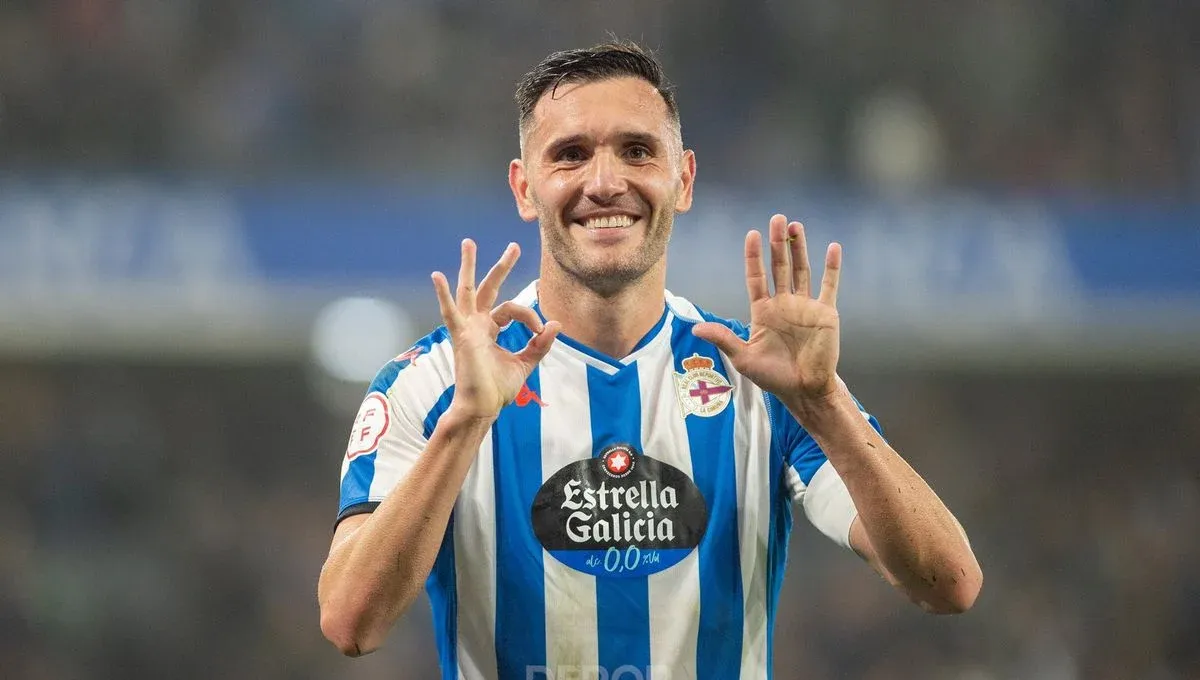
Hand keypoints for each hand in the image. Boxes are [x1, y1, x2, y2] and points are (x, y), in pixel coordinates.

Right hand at [432, 240, 559, 419]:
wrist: (482, 407)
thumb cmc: (497, 389)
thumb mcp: (524, 363)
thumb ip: (539, 344)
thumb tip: (556, 324)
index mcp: (489, 329)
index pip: (512, 309)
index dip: (530, 316)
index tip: (541, 330)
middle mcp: (476, 324)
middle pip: (488, 288)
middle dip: (501, 267)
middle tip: (514, 247)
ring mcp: (466, 328)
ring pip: (467, 291)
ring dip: (469, 267)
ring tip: (468, 243)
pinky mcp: (460, 336)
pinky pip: (450, 312)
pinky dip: (443, 295)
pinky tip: (437, 276)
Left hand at [692, 214, 841, 402]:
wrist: (804, 389)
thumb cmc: (773, 376)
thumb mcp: (744, 358)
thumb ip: (724, 338)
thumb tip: (696, 328)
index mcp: (763, 311)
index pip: (756, 277)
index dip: (754, 257)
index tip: (752, 235)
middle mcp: (784, 303)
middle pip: (779, 266)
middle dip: (777, 243)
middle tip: (777, 219)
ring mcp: (805, 306)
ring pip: (802, 270)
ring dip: (799, 248)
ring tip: (795, 226)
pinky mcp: (825, 312)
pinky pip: (829, 285)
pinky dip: (832, 267)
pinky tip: (833, 247)